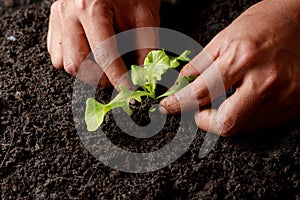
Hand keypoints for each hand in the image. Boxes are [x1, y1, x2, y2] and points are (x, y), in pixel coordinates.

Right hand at [47, 0, 159, 88]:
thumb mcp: (145, 16)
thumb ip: (146, 48)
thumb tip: (143, 77)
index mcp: (92, 7)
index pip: (104, 55)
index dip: (118, 77)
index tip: (129, 90)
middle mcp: (69, 13)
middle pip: (77, 64)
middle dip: (100, 78)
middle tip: (117, 78)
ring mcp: (58, 17)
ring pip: (64, 63)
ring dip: (87, 72)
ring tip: (104, 64)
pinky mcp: (54, 22)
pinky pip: (57, 54)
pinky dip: (75, 62)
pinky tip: (90, 54)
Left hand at [160, 0, 299, 135]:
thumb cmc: (265, 23)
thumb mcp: (225, 37)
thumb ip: (200, 64)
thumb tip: (181, 84)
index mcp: (242, 59)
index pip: (201, 93)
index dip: (178, 104)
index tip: (169, 106)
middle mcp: (265, 80)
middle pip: (227, 124)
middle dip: (206, 123)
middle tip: (200, 112)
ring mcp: (285, 95)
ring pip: (246, 128)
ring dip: (228, 118)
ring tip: (226, 101)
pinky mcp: (297, 104)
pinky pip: (265, 124)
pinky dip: (249, 117)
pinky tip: (246, 101)